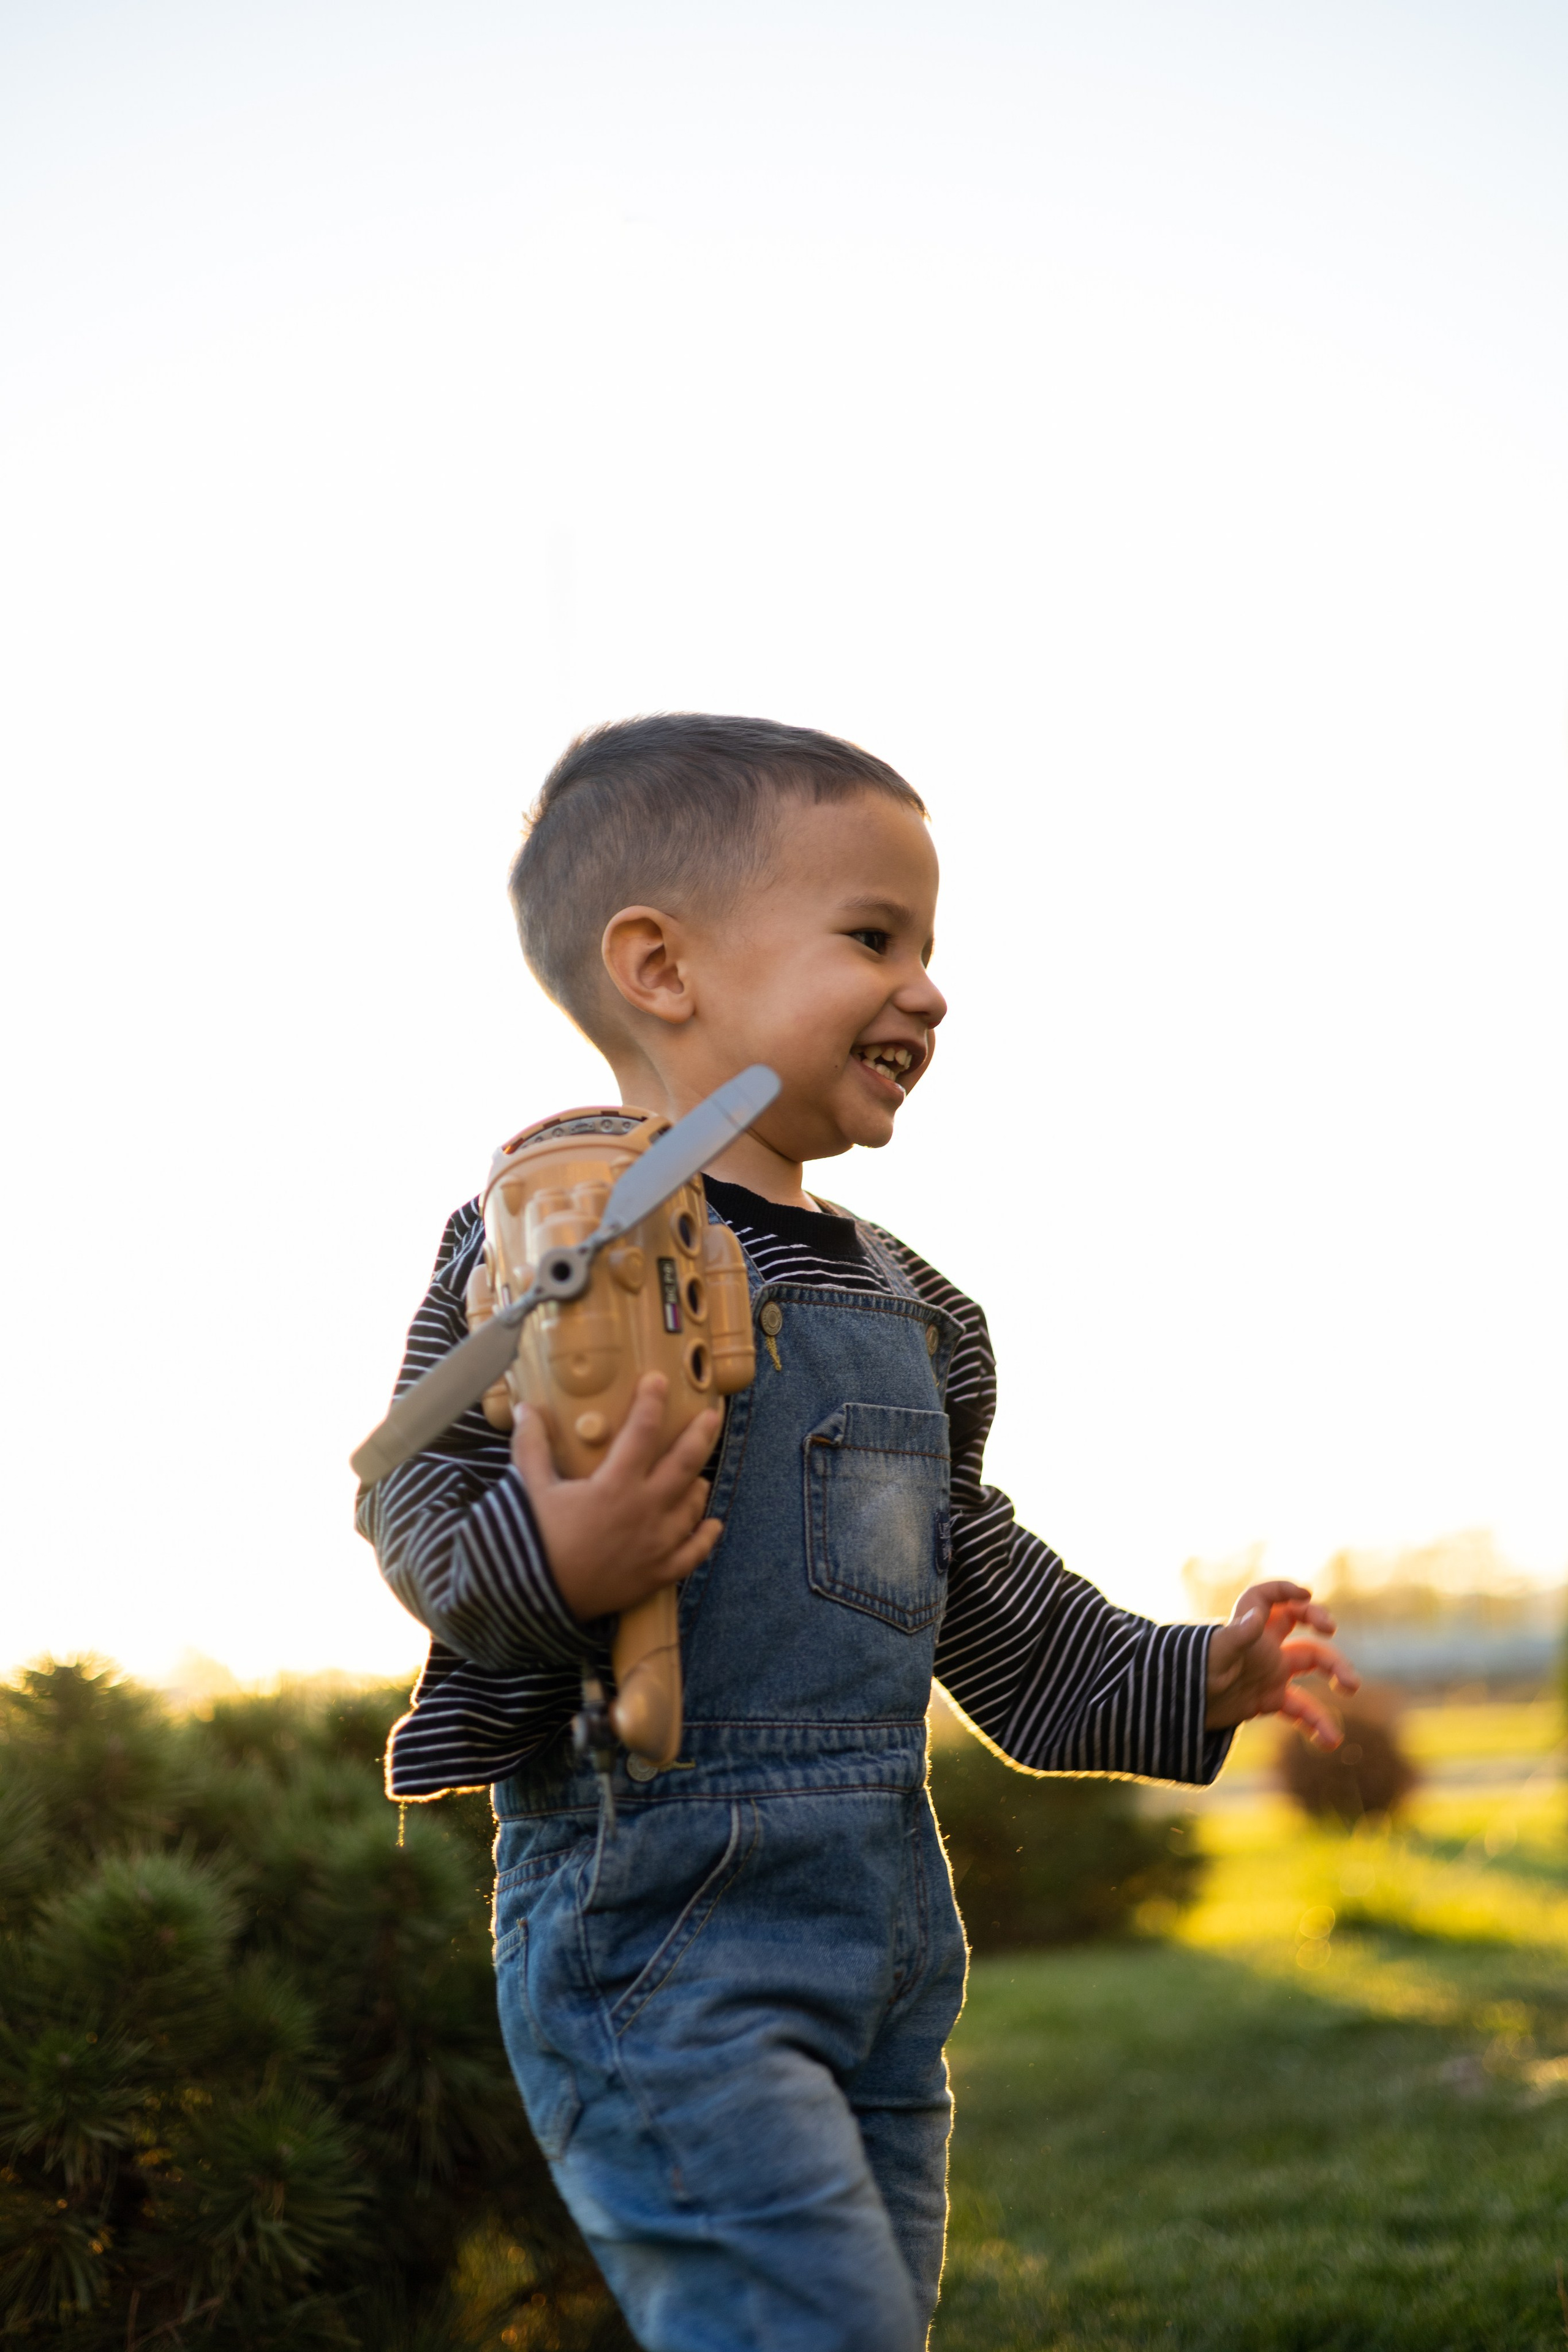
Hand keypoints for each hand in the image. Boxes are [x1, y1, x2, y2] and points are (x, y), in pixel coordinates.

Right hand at [509, 1373, 723, 1623]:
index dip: (651, 1402)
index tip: (658, 1380)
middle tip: (712, 1415)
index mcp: (615, 1484)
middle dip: (701, 1435)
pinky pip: (693, 1553)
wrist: (535, 1600)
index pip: (642, 1431)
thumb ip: (532, 1446)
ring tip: (699, 1472)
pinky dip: (706, 1536)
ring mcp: (656, 1544)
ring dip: (698, 1484)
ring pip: (692, 1506)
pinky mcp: (657, 1573)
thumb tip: (525, 1409)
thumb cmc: (534, 1541)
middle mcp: (645, 1510)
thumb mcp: (531, 1489)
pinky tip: (712, 1523)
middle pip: (685, 1463)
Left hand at [1203, 1580, 1359, 1747]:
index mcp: (1247, 1628)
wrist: (1182, 1712)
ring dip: (1335, 1671)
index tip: (1305, 1594)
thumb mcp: (1215, 1655)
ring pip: (1311, 1663)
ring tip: (1352, 1687)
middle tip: (1331, 1630)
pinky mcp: (1270, 1699)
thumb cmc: (1193, 1676)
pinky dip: (1317, 1723)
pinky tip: (1331, 1741)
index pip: (1265, 1598)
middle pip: (1297, 1623)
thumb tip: (1258, 1616)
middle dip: (1318, 1620)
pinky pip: (1301, 1708)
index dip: (1283, 1590)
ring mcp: (1269, 1672)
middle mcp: (1262, 1646)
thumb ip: (1238, 1635)